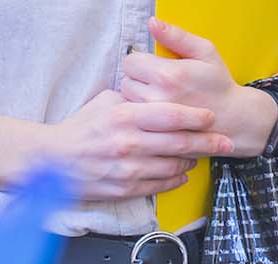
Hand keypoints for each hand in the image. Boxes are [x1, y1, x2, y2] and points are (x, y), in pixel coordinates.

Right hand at [44, 89, 230, 202]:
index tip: (211, 116)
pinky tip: (183, 172)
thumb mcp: (105, 101)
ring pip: (173, 165)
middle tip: (225, 141)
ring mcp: (128, 168)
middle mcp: (129, 143)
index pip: (170, 115)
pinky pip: (160, 185)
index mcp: (125, 116)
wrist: (52, 161)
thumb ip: (133, 96)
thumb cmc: (80, 128)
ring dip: (192, 160)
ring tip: (202, 154)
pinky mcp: (124, 188)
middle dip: (208, 142)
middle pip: (179, 142)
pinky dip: (176, 179)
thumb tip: (155, 88)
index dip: (195, 116)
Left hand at [122, 18, 277, 156]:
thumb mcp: (205, 51)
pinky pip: (135, 119)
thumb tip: (152, 21)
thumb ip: (176, 36)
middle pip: (126, 81)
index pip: (131, 61)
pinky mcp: (154, 134)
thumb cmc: (218, 82)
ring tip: (157, 95)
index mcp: (168, 74)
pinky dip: (140, 114)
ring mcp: (155, 120)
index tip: (153, 65)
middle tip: (157, 81)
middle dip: (138, 78)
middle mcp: (157, 98)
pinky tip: (156, 111)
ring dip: (137, 96)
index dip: (140, 60)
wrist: (233, 119)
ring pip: (128, 100)